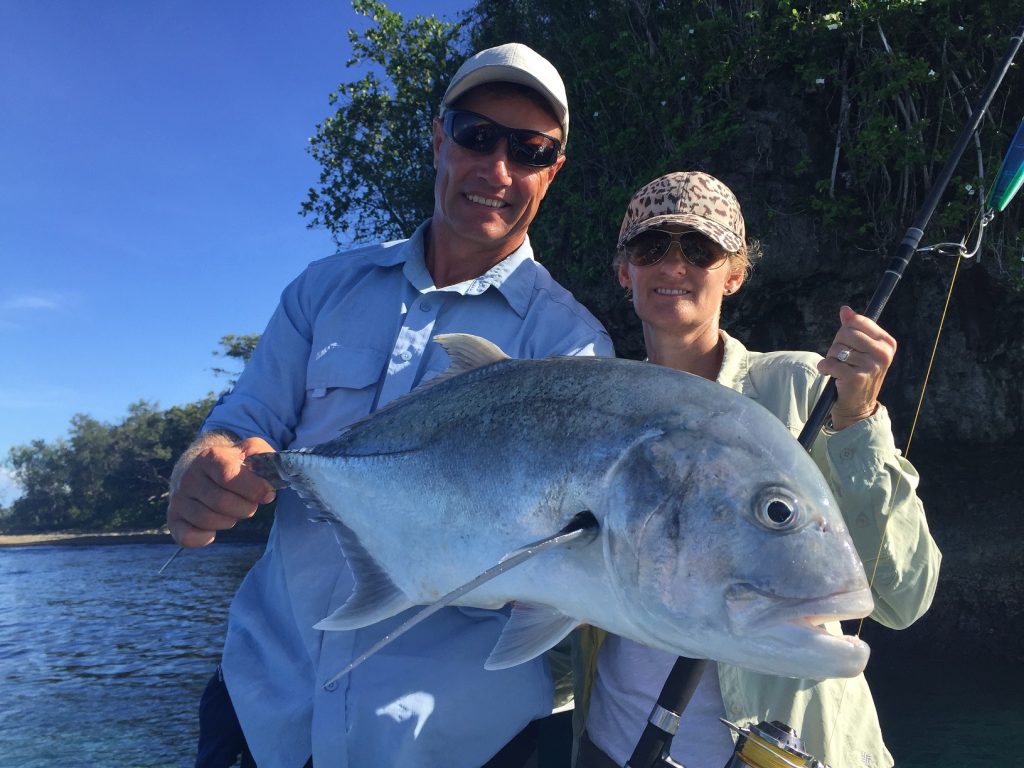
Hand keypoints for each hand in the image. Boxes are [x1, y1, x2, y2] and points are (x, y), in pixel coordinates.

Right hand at [166, 434, 276, 546]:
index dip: (253, 489)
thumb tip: (267, 487)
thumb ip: (265, 457)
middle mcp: (189, 477)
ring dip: (230, 520)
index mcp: (209, 458)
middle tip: (250, 503)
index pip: (229, 476)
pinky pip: (186, 537)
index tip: (267, 493)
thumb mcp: (250, 450)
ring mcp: (178, 499)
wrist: (199, 466)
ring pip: (208, 520)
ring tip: (233, 510)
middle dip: (245, 507)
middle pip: (222, 502)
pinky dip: (203, 538)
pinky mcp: (173, 518)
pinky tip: (213, 531)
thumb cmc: (232, 462)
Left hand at [817, 305, 895, 429]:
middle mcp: (883, 354)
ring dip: (831, 358)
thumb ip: (853, 328)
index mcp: (887, 343)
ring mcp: (871, 366)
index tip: (848, 343)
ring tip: (840, 369)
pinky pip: (830, 363)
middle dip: (836, 345)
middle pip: (845, 333)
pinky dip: (825, 368)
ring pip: (836, 349)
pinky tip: (831, 375)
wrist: (858, 406)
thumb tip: (845, 310)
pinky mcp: (856, 378)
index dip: (845, 330)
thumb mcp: (860, 348)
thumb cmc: (857, 372)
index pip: (857, 321)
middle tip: (841, 359)